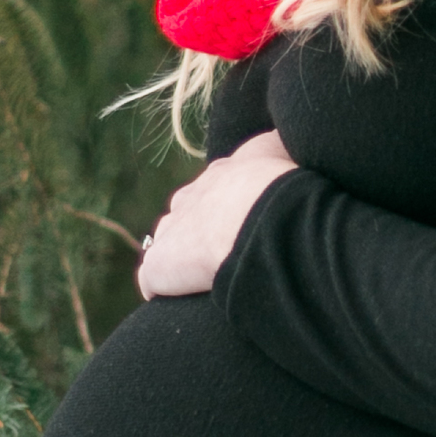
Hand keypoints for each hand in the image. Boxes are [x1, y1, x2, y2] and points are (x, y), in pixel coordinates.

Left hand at [136, 127, 297, 299]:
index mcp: (221, 175)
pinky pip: (151, 280)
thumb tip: (284, 134)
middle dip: (201, 232)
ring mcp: (171, 231)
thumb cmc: (280, 187)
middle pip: (186, 213)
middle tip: (229, 254)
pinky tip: (182, 302)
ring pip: (167, 243)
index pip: (216, 189)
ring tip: (206, 282)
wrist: (260, 216)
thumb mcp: (280, 152)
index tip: (245, 225)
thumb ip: (277, 144)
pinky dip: (162, 290)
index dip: (228, 210)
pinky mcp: (159, 265)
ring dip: (181, 261)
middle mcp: (190, 198)